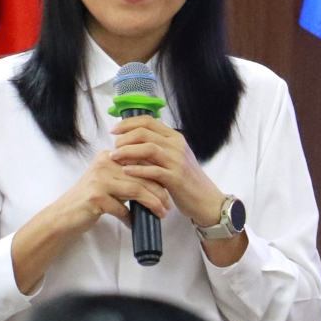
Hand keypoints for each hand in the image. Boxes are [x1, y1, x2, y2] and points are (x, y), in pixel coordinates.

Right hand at [49, 150, 173, 230]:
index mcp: (108, 157)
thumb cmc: (90, 200)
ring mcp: (99, 180)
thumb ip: (125, 177)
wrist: (65, 214)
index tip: (169, 188)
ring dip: (152, 203)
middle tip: (168, 204)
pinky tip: (135, 224)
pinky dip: (130, 218)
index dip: (157, 174)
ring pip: (135, 190)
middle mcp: (103, 164)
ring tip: (161, 213)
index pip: (140, 161)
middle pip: (140, 175)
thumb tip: (155, 183)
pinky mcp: (96, 197)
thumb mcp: (108, 182)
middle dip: (159, 191)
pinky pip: (122, 208)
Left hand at [109, 116, 224, 227]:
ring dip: (128, 151)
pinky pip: (153, 170)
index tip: (114, 130)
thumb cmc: (186, 179)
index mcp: (175, 137)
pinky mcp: (176, 178)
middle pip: (145, 132)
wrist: (206, 199)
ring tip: (114, 157)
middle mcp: (177, 145)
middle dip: (124, 138)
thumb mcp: (174, 158)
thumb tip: (131, 141)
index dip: (128, 123)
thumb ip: (157, 147)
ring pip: (148, 148)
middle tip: (113, 147)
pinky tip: (125, 171)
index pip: (148, 121)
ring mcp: (177, 161)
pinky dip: (137, 169)